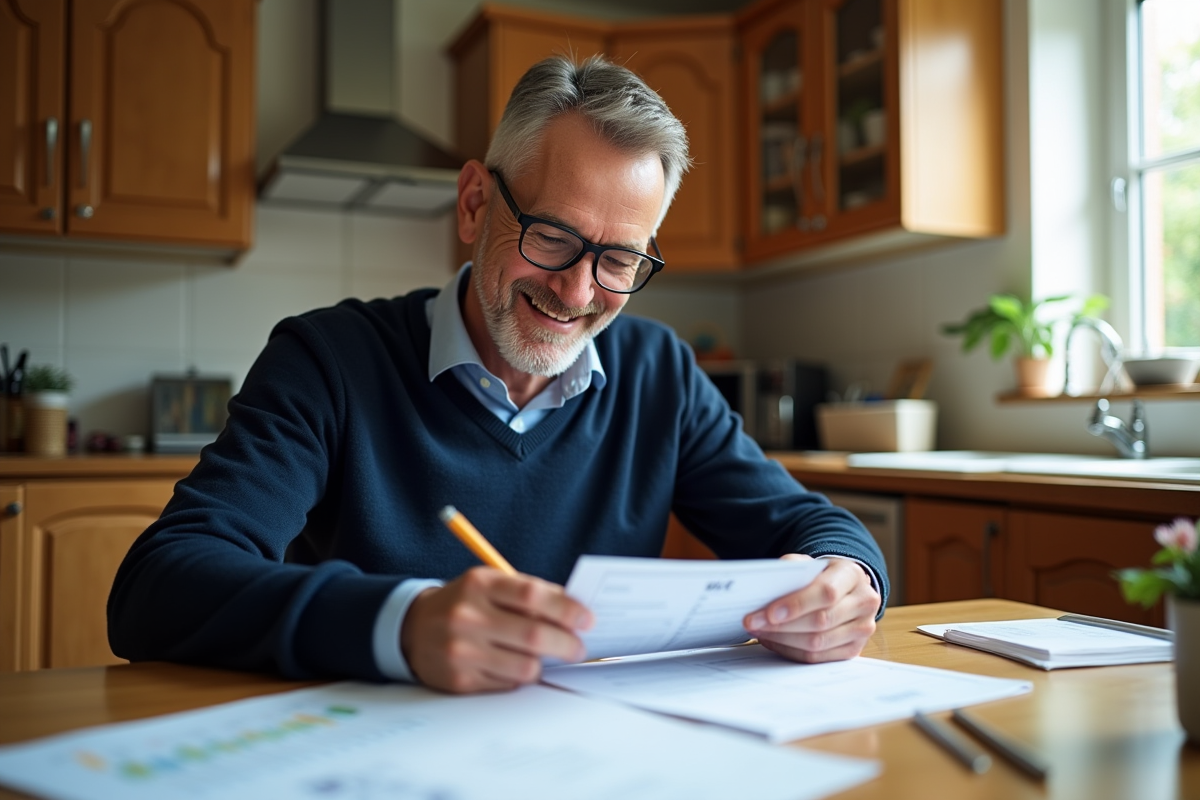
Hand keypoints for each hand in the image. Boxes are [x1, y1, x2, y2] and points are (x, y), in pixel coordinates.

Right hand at [401, 567, 593, 693]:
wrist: (412, 629)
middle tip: (578, 648)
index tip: (587, 620)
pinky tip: (512, 665)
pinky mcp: (459, 680)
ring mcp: (461, 650)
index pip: (533, 596)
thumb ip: (529, 592)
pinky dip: (518, 677)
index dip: (566, 609)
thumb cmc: (465, 603)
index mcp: (479, 584)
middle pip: (534, 635)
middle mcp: (467, 616)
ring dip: (542, 665)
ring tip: (541, 657)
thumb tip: (575, 610)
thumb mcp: (490, 584)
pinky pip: (507, 685)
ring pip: (525, 667)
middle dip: (566, 645)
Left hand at [743, 554, 879, 662]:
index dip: (796, 604)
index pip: (826, 593)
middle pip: (821, 621)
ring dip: (783, 640)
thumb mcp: (808, 563)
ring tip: (759, 632)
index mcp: (852, 574)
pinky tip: (774, 641)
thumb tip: (765, 586)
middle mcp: (864, 602)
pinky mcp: (854, 649)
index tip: (769, 613)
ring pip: (818, 643)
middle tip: (752, 623)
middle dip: (781, 625)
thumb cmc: (821, 576)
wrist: (845, 589)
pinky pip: (818, 658)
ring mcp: (863, 628)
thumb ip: (791, 569)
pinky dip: (791, 651)